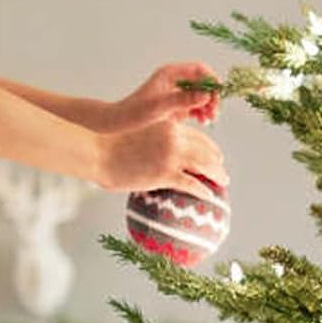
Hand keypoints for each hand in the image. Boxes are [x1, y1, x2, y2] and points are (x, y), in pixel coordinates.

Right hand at [97, 120, 227, 198]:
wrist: (98, 153)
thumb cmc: (113, 146)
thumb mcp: (142, 133)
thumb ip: (158, 140)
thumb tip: (166, 154)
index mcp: (169, 126)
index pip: (198, 136)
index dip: (210, 148)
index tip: (215, 157)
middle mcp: (175, 138)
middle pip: (206, 150)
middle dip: (217, 162)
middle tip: (222, 173)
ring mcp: (171, 156)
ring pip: (205, 165)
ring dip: (217, 175)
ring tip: (223, 183)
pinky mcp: (165, 174)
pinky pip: (191, 184)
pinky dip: (202, 191)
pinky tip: (208, 196)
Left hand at [109, 63, 220, 130]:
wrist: (118, 123)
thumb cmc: (134, 113)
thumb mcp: (160, 107)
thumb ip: (183, 100)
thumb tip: (205, 95)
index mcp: (170, 74)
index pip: (199, 69)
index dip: (211, 80)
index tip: (217, 96)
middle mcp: (174, 81)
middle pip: (203, 83)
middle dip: (211, 96)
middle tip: (214, 113)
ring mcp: (175, 93)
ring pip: (201, 95)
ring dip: (208, 106)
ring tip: (209, 120)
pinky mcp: (174, 106)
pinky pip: (194, 106)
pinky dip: (201, 112)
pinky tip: (202, 122)